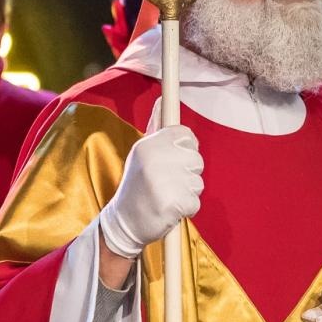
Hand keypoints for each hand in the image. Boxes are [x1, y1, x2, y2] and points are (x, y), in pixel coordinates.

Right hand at [97, 125, 203, 262]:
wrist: (123, 222)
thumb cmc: (137, 185)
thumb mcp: (141, 153)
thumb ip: (156, 128)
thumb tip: (163, 100)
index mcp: (149, 145)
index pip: (186, 135)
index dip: (185, 148)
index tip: (175, 159)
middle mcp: (155, 159)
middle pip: (196, 159)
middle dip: (187, 173)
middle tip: (167, 183)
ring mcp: (164, 182)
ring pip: (198, 182)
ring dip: (187, 193)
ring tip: (166, 196)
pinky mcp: (173, 203)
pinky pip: (195, 202)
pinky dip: (186, 209)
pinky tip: (168, 210)